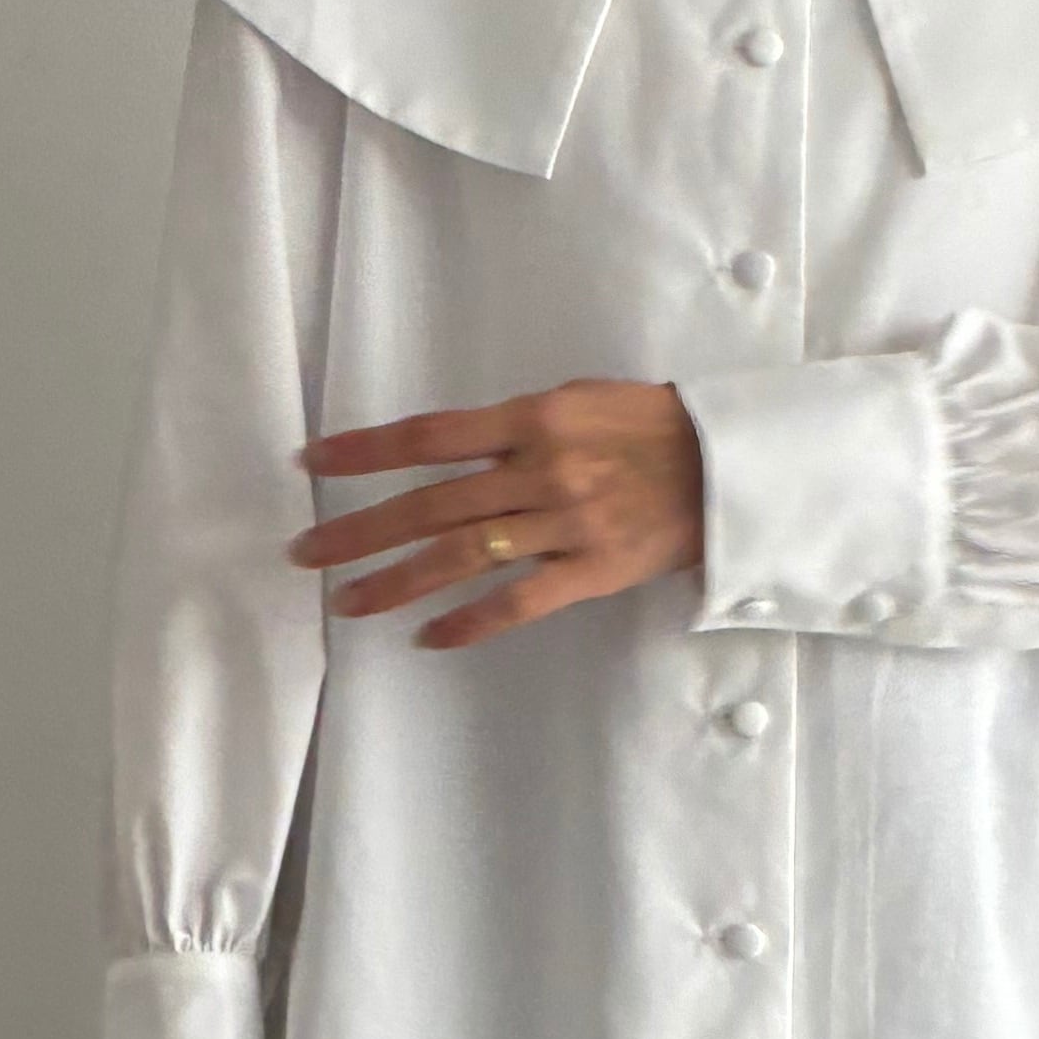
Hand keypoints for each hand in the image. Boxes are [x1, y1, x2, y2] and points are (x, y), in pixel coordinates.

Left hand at [289, 377, 706, 643]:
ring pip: (462, 557)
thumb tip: (455, 448)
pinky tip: (427, 638)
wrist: (733, 465)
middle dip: (359, 530)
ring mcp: (566, 524)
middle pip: (429, 503)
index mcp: (533, 419)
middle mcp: (540, 470)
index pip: (429, 435)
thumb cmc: (654, 426)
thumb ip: (517, 426)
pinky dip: (470, 621)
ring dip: (396, 582)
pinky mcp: (593, 570)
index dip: (365, 450)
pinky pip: (519, 602)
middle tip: (304, 552)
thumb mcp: (581, 400)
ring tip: (346, 602)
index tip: (312, 462)